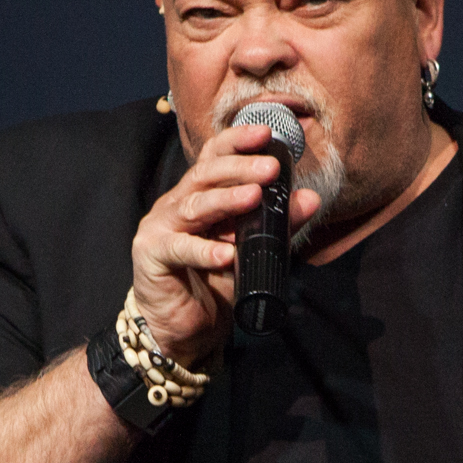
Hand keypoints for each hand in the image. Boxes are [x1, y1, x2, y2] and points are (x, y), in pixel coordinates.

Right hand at [128, 118, 323, 372]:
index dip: (238, 141)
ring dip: (226, 199)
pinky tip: (226, 253)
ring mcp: (161, 227)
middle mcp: (177, 203)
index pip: (215, 157)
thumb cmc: (214, 283)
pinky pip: (180, 248)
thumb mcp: (251, 250)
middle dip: (240, 168)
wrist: (184, 329)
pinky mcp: (152, 255)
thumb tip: (310, 200)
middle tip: (270, 168)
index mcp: (200, 195)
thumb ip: (277, 225)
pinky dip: (204, 250)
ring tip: (254, 197)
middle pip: (205, 175)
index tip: (266, 132)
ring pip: (194, 205)